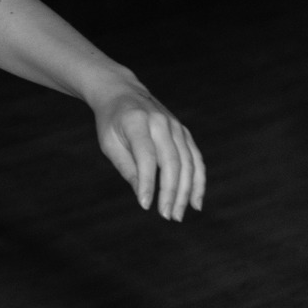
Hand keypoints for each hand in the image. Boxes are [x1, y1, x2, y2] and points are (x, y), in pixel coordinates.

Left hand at [92, 80, 205, 221]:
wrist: (122, 92)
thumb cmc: (111, 122)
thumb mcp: (109, 143)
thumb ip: (127, 167)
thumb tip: (144, 196)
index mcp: (137, 122)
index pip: (146, 156)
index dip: (148, 182)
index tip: (146, 206)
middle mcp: (161, 122)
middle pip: (171, 161)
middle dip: (171, 191)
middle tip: (166, 216)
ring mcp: (176, 126)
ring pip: (187, 162)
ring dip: (186, 191)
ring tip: (178, 215)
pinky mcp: (183, 132)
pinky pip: (196, 159)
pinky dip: (198, 181)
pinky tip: (195, 202)